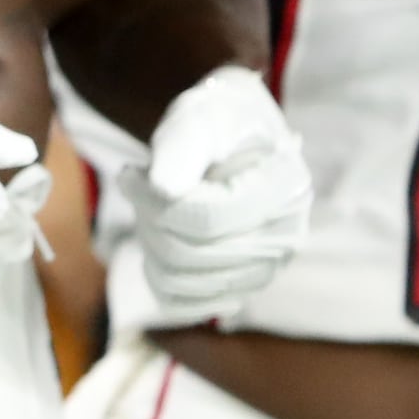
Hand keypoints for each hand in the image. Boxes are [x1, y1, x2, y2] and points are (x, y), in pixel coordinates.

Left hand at [126, 66, 310, 316]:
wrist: (234, 140)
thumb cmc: (218, 123)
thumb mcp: (201, 115)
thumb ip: (183, 144)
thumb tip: (164, 187)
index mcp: (287, 189)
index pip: (209, 218)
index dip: (156, 200)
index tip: (131, 173)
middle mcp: (287, 237)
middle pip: (192, 252)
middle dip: (149, 216)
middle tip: (136, 184)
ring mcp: (267, 270)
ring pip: (181, 279)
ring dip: (149, 240)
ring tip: (150, 205)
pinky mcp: (241, 290)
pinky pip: (182, 302)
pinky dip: (157, 272)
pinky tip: (159, 237)